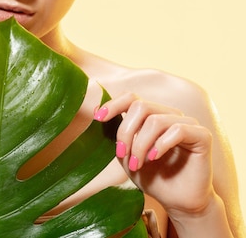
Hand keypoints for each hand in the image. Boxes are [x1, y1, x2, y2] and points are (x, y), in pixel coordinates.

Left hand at [93, 92, 215, 215]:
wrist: (177, 201)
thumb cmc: (152, 177)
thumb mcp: (127, 155)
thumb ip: (117, 134)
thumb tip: (98, 111)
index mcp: (151, 116)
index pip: (131, 98)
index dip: (113, 104)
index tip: (98, 117)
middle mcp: (169, 115)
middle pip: (140, 106)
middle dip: (126, 132)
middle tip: (122, 154)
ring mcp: (187, 123)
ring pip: (155, 120)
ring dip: (140, 144)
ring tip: (137, 164)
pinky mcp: (202, 136)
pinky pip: (177, 130)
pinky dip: (160, 145)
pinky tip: (154, 158)